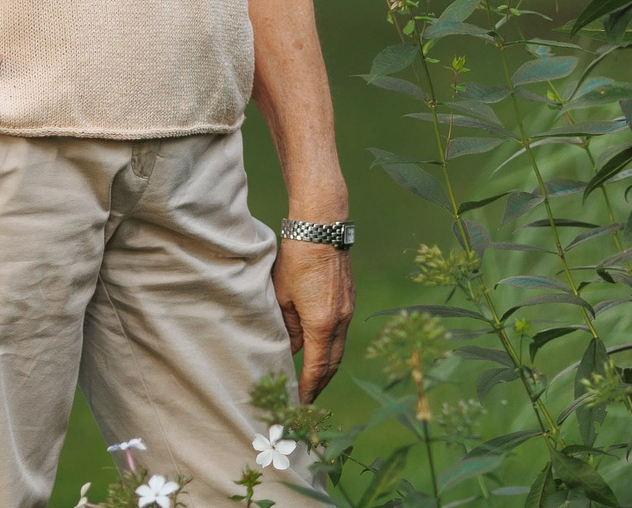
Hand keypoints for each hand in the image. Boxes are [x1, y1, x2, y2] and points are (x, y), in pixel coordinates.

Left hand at [274, 239, 354, 402]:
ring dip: (326, 368)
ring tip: (312, 382)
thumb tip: (291, 349)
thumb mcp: (282, 297)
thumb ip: (287, 327)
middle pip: (332, 363)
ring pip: (338, 348)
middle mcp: (340, 320)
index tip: (299, 404)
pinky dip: (331, 348)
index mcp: (321, 323)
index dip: (307, 389)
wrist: (322, 227)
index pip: (315, 367)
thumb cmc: (296, 259)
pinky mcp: (349, 299)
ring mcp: (348, 309)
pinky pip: (341, 332)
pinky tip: (319, 350)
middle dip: (319, 385)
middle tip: (306, 401)